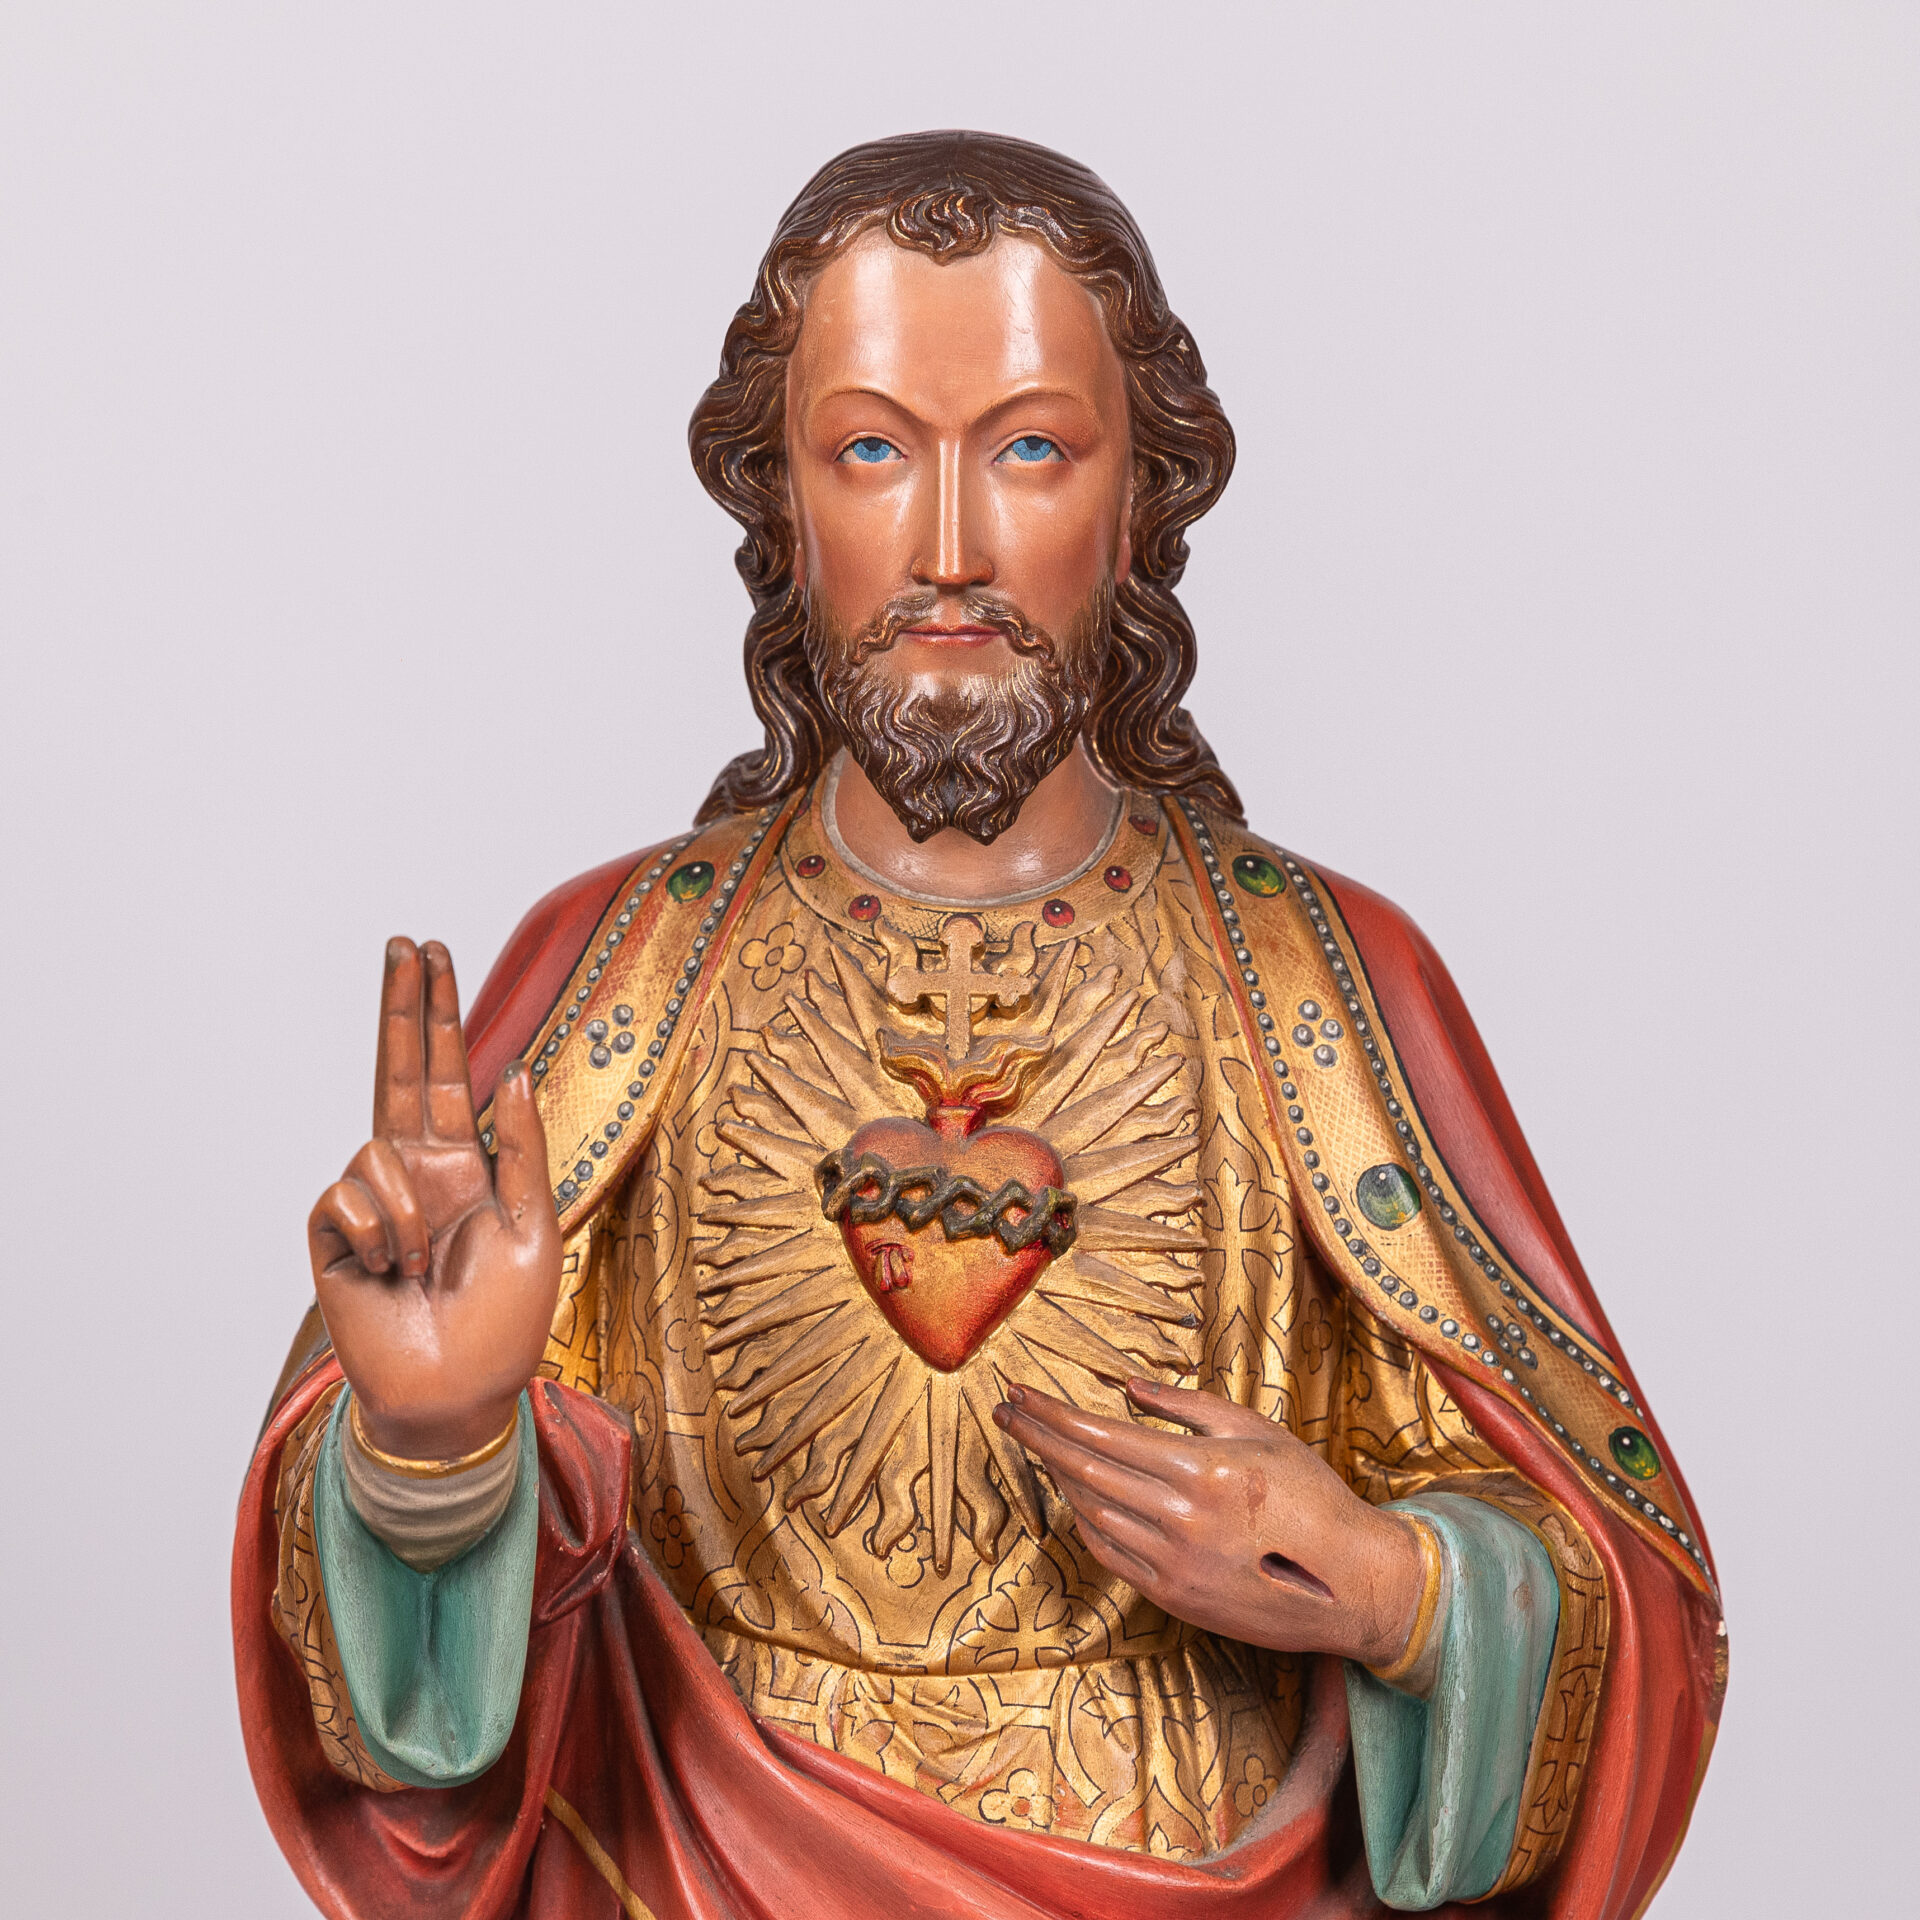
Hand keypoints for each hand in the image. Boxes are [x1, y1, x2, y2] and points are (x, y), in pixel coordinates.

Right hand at [308, 938, 561, 1459]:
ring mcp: (372, 1204)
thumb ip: (523, 1149)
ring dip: (408, 1209)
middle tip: (404, 944)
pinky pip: (345, 1196)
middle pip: (399, 1071)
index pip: (446, 1074)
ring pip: (374, 1147)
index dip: (437, 1014)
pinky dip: (376, 1232)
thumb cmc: (506, 1319)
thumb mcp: (536, 1225)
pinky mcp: (333, 1238)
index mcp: (464, 1166)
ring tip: (423, 1264)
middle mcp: (415, 1174)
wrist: (461, 1393)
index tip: (430, 953)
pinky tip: (388, 1271)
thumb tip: (515, 1072)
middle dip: (404, 1008)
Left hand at [994, 1378, 1425, 1667]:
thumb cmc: (1312, 1495)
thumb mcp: (1259, 1430)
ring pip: (1090, 1511)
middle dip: (1036, 1437)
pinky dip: (1082, 1519)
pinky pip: (1108, 1552)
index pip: (1101, 1436)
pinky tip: (1074, 1494)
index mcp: (1204, 1469)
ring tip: (1039, 1445)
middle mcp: (1182, 1518)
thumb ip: (1188, 1407)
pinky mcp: (1173, 1598)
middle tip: (1005, 1412)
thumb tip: (1128, 1388)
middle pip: (1083, 1471)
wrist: (1352, 1585)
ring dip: (1057, 1476)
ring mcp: (1174, 1564)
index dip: (1051, 1414)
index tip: (1019, 1394)